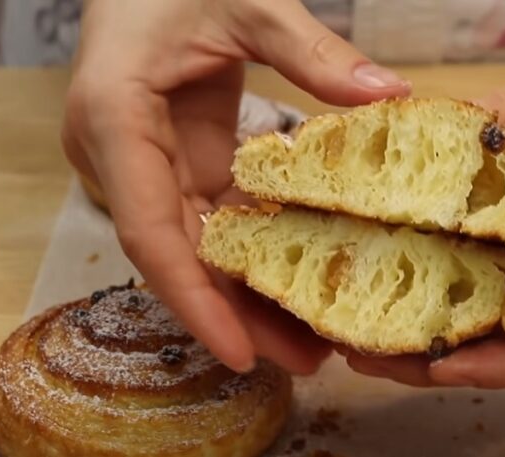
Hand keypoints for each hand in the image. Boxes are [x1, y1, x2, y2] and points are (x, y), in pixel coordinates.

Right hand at [61, 0, 410, 372]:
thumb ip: (310, 49)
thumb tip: (389, 96)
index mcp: (116, 120)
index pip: (152, 231)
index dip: (194, 300)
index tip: (239, 353)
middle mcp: (120, 156)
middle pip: (178, 256)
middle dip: (236, 315)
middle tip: (306, 360)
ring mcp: (147, 162)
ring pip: (198, 247)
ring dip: (249, 294)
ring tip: (314, 339)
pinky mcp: (178, 160)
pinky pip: (215, 219)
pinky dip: (255, 253)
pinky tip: (301, 280)